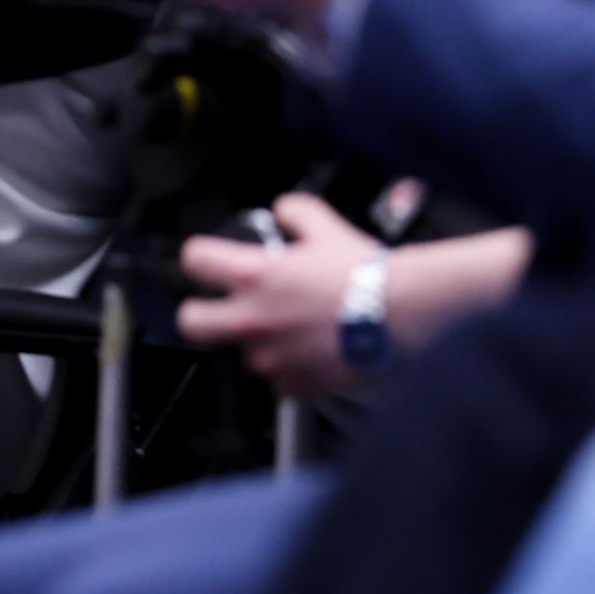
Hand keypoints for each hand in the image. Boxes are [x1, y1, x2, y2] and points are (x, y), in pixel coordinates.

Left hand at [176, 193, 377, 397]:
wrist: (402, 315)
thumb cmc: (367, 276)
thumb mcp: (328, 227)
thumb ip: (296, 212)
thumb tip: (284, 210)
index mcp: (254, 275)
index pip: (194, 259)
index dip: (199, 256)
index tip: (207, 259)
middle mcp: (253, 318)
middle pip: (191, 322)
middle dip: (198, 313)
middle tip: (215, 307)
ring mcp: (271, 355)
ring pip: (242, 353)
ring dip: (258, 342)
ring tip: (289, 328)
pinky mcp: (294, 383)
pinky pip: (278, 381)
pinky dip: (289, 370)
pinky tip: (308, 352)